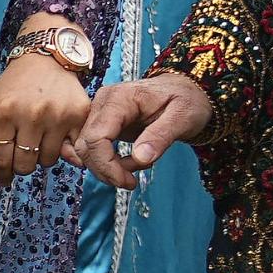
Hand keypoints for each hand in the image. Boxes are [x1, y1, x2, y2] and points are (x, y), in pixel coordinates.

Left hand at [0, 48, 91, 186]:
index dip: (1, 172)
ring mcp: (58, 114)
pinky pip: (71, 151)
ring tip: (38, 135)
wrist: (45, 58)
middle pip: (25, 166)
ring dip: (41, 156)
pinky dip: (63, 149)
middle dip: (21, 162)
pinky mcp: (79, 114)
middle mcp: (32, 113)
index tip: (4, 173)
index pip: (1, 160)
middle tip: (21, 145)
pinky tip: (56, 133)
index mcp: (3, 111)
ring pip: (47, 161)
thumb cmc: (11, 89)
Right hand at [67, 70, 213, 191]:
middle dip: (107, 170)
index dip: (107, 166)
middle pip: (86, 146)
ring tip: (138, 165)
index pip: (97, 137)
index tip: (129, 182)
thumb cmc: (186, 100)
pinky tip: (130, 161)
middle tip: (134, 179)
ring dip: (108, 168)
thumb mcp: (183, 117)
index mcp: (120, 98)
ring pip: (86, 150)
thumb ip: (160, 136)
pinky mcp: (101, 123)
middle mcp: (103, 102)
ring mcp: (99, 112)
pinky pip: (92, 148)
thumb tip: (140, 158)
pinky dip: (107, 163)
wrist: (185, 91)